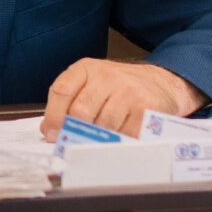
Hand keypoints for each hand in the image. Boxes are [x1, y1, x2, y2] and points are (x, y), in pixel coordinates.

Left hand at [39, 59, 208, 141]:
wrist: (162, 83)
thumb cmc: (121, 88)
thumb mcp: (92, 85)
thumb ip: (69, 103)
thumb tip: (48, 131)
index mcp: (87, 68)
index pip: (62, 90)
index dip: (53, 116)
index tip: (51, 134)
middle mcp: (107, 75)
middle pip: (81, 111)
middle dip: (75, 132)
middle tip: (76, 143)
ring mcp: (128, 90)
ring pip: (103, 125)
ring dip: (99, 138)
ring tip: (102, 139)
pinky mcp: (146, 107)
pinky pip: (125, 134)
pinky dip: (119, 142)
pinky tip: (120, 138)